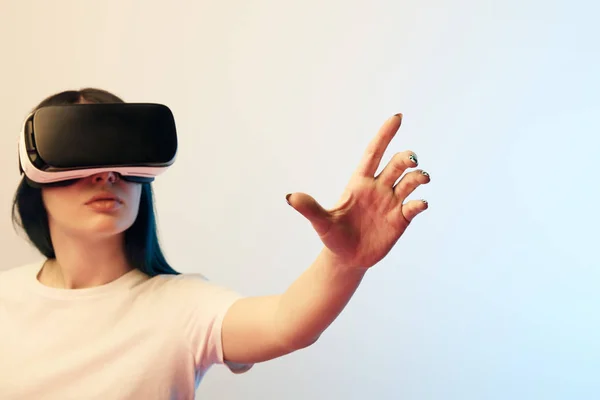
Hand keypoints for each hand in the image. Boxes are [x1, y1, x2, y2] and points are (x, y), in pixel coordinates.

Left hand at [286, 114, 429, 269]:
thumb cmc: (333, 236)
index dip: (384, 135)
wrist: (346, 258)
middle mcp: (378, 188)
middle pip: (396, 164)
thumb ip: (310, 208)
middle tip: (411, 160)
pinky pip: (414, 206)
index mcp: (359, 183)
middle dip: (407, 157)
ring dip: (418, 176)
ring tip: (421, 178)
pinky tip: (418, 205)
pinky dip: (419, 203)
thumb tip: (290, 197)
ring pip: (410, 181)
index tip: (397, 118)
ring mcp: (391, 203)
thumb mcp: (321, 222)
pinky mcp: (400, 220)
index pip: (373, 153)